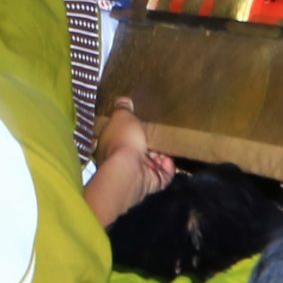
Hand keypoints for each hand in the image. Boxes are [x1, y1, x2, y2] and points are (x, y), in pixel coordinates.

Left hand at [91, 99, 174, 213]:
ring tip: (169, 139)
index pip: (121, 133)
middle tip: (161, 128)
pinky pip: (164, 173)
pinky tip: (171, 156)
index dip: (132, 126)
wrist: (130, 171)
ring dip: (162, 152)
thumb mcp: (122, 116)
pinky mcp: (152, 182)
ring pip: (154, 159)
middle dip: (151, 139)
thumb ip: (124, 108)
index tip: (142, 118)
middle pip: (140, 147)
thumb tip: (122, 100)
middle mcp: (122, 159)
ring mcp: (137, 172)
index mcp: (110, 143)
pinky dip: (168, 166)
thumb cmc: (123, 140)